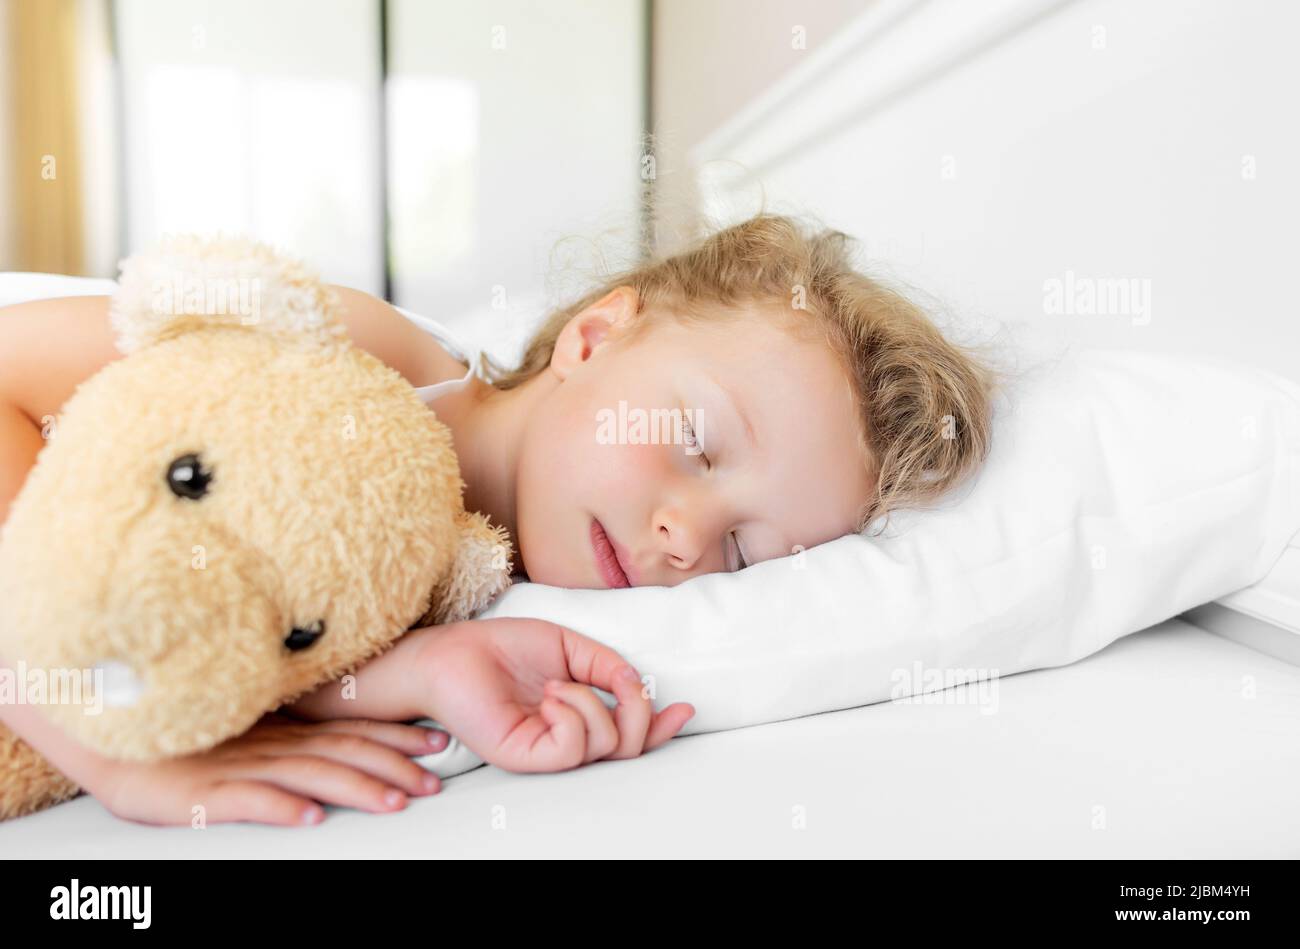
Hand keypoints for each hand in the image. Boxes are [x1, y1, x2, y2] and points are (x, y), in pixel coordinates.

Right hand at [91, 713, 450, 826]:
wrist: (106, 732)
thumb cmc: (179, 738)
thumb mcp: (245, 736)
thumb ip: (289, 739)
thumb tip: (337, 752)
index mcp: (282, 732)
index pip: (351, 732)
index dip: (395, 738)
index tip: (436, 742)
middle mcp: (268, 746)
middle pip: (342, 754)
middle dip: (393, 767)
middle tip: (432, 781)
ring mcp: (236, 769)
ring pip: (308, 777)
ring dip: (354, 789)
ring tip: (392, 801)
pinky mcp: (199, 796)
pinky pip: (246, 802)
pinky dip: (280, 808)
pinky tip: (309, 817)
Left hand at [415, 617, 694, 772]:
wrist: (454, 652)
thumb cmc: (504, 648)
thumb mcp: (568, 646)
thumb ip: (605, 664)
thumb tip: (635, 682)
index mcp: (579, 713)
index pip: (628, 733)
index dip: (661, 726)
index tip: (685, 709)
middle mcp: (567, 737)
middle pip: (629, 747)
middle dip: (642, 713)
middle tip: (626, 682)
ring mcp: (548, 751)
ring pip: (607, 744)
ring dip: (593, 703)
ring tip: (557, 684)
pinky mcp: (529, 757)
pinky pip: (575, 748)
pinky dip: (573, 714)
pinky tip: (548, 696)